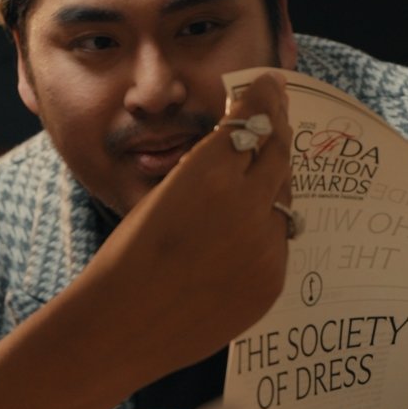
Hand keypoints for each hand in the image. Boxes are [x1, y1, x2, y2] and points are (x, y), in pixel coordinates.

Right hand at [80, 67, 295, 376]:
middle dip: (278, 125)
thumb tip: (239, 143)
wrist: (122, 324)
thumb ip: (206, 166)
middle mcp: (246, 205)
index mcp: (210, 173)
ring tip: (260, 173)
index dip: (261, 98)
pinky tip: (244, 230)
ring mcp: (264, 247)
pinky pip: (279, 242)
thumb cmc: (126, 257)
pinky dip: (267, 228)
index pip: (252, 120)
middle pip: (279, 151)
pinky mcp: (271, 282)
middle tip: (277, 107)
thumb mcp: (159, 194)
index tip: (267, 84)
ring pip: (284, 198)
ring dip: (273, 181)